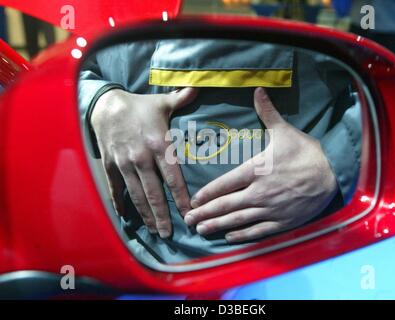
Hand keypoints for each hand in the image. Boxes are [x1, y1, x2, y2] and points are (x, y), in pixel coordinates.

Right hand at [91, 87, 197, 237]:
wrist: (105, 105)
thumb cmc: (139, 106)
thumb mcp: (162, 103)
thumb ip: (182, 99)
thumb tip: (198, 88)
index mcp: (159, 144)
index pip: (173, 177)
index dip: (182, 196)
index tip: (189, 212)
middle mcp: (142, 158)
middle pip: (154, 192)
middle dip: (163, 215)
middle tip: (169, 233)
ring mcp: (124, 164)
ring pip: (136, 194)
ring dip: (146, 214)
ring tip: (154, 230)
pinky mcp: (111, 166)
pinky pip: (116, 188)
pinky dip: (120, 203)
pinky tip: (125, 217)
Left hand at [184, 87, 337, 242]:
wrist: (332, 174)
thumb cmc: (306, 152)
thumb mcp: (285, 131)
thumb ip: (267, 113)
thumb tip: (257, 89)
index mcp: (256, 170)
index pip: (224, 184)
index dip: (206, 194)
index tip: (193, 200)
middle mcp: (259, 192)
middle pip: (226, 205)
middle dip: (204, 213)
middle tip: (188, 220)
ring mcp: (270, 209)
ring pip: (238, 220)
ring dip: (217, 226)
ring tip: (201, 230)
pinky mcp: (282, 221)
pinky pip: (258, 231)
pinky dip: (242, 235)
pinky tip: (229, 238)